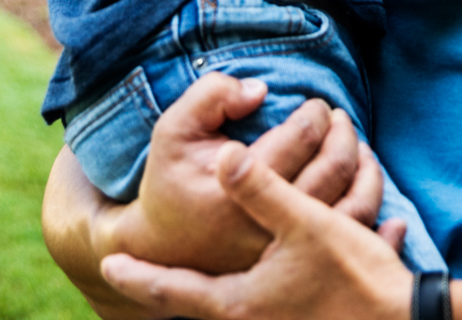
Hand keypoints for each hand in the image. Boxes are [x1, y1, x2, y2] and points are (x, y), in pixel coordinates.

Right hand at [42, 73, 385, 315]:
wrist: (162, 250)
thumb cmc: (172, 182)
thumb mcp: (173, 131)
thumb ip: (210, 96)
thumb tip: (260, 90)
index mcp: (240, 189)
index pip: (302, 138)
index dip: (316, 113)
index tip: (315, 105)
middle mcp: (269, 223)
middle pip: (334, 168)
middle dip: (344, 133)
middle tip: (339, 118)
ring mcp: (289, 248)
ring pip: (353, 201)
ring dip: (362, 164)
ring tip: (354, 143)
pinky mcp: (301, 263)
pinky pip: (354, 232)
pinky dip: (368, 199)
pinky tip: (362, 179)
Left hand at [103, 141, 414, 319]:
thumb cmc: (352, 278)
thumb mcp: (304, 226)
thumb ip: (262, 190)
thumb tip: (225, 158)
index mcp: (239, 302)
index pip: (173, 289)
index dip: (139, 275)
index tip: (109, 262)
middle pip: (194, 303)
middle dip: (167, 283)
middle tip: (134, 266)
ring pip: (227, 305)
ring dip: (206, 286)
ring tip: (183, 269)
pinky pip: (260, 306)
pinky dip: (245, 290)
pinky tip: (246, 280)